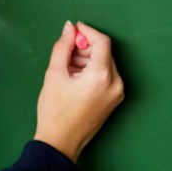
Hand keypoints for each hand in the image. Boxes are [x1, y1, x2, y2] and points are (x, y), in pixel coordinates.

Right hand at [34, 21, 124, 162]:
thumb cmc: (55, 111)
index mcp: (102, 76)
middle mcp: (115, 84)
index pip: (102, 42)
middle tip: (65, 52)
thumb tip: (69, 28)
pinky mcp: (114, 100)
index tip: (74, 30)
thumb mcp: (54, 74)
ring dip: (87, 59)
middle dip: (85, 48)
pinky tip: (75, 79)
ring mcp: (117, 93)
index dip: (87, 31)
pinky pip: (106, 76)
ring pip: (104, 63)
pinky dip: (92, 71)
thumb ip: (63, 47)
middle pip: (104, 52)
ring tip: (67, 70)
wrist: (60, 142)